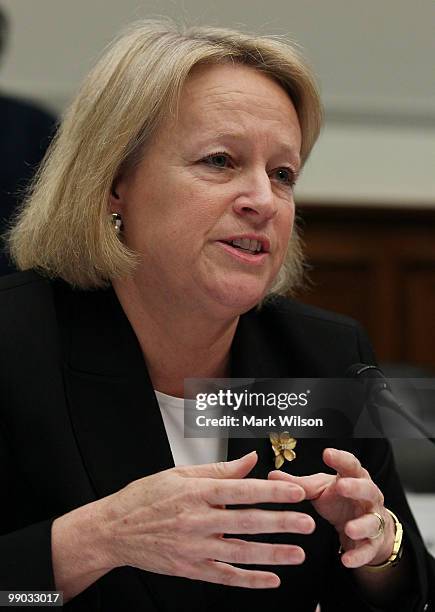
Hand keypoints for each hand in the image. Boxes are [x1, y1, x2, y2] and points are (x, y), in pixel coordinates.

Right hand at [99, 451, 315, 587]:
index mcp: (196, 492)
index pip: (242, 490)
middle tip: (307, 523)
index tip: (296, 491)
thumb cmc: (146, 497)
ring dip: (272, 554)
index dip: (272, 491)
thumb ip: (219, 469)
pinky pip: (225, 576)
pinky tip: (271, 579)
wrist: (114, 530)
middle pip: (246, 522)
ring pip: (240, 553)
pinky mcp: (190, 568)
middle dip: (280, 523)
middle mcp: (197, 520)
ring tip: (298, 554)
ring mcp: (194, 548)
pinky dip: (249, 580)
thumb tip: (251, 460)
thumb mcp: (179, 474)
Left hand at [268, 448, 394, 568]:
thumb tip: (272, 476)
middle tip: (343, 486)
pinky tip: (346, 560)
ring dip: (361, 525)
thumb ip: (299, 484)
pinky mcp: (373, 543)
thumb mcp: (320, 490)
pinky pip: (368, 549)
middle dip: (356, 487)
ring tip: (349, 529)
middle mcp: (367, 497)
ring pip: (372, 521)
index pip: (350, 464)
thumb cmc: (339, 500)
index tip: (327, 453)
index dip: (340, 458)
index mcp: (353, 478)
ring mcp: (373, 519)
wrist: (364, 527)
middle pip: (367, 488)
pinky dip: (358, 556)